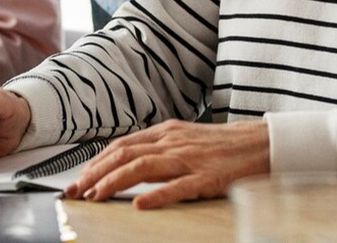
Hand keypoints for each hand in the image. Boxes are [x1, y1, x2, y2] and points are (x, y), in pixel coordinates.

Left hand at [63, 119, 269, 208]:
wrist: (261, 144)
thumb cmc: (224, 145)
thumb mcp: (187, 139)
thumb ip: (160, 149)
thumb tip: (128, 164)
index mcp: (168, 132)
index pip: (122, 145)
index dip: (96, 162)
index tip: (78, 179)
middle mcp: (174, 141)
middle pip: (124, 154)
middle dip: (94, 173)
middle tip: (75, 192)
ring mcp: (189, 159)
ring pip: (142, 167)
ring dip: (113, 182)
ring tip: (94, 196)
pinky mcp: (207, 177)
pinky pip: (178, 186)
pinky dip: (157, 195)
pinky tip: (140, 205)